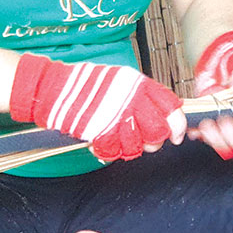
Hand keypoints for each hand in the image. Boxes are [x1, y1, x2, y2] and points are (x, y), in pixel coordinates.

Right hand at [10, 54, 185, 160]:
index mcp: (138, 84)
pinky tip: (107, 143)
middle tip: (150, 141)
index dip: (178, 123)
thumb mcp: (121, 81)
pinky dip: (113, 151)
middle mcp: (131, 100)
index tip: (176, 133)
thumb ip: (143, 95)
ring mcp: (116, 117)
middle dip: (157, 140)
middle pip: (160, 129)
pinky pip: (117, 151)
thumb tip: (164, 111)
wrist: (55, 89)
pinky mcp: (101, 132)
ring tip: (123, 140)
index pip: (171, 106)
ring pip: (140, 145)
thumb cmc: (88, 85)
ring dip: (133, 148)